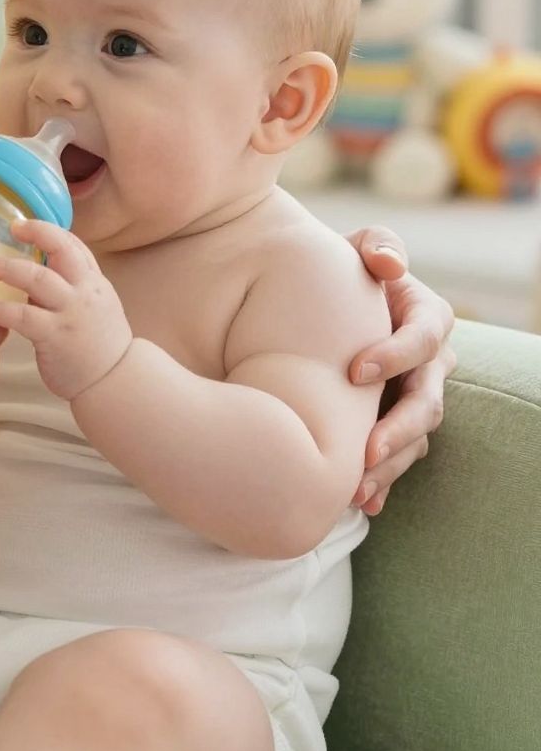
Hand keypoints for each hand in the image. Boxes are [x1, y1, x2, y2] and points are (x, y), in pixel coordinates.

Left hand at [0, 220, 131, 401]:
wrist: (115, 382)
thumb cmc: (99, 347)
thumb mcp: (95, 308)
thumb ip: (70, 289)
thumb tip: (32, 277)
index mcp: (94, 283)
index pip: (74, 245)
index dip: (49, 231)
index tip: (24, 224)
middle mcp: (85, 291)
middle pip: (61, 250)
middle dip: (35, 232)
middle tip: (9, 229)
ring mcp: (71, 312)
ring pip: (37, 278)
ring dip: (5, 268)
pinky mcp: (55, 335)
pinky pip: (21, 315)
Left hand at [346, 228, 454, 516]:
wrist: (320, 308)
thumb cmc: (342, 273)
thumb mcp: (359, 249)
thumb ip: (376, 246)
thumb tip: (389, 263)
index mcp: (427, 318)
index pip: (425, 338)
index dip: (396, 355)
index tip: (354, 371)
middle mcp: (430, 364)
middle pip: (428, 402)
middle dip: (399, 429)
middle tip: (366, 451)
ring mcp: (415, 399)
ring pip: (415, 439)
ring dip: (389, 466)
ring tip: (356, 489)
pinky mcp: (394, 425)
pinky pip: (397, 459)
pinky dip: (382, 483)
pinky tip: (363, 503)